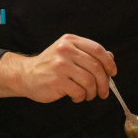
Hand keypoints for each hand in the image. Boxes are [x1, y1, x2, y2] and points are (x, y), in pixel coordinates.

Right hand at [0, 34, 115, 102]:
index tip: (112, 73)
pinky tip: (75, 96)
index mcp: (70, 41)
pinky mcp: (57, 80)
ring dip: (92, 92)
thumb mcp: (68, 53)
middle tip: (104, 92)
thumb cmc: (49, 66)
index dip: (109, 62)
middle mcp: (65, 50)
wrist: (25, 75)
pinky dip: (81, 97)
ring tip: (87, 95)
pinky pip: (79, 91)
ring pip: (90, 81)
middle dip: (104, 83)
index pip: (97, 49)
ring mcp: (61, 65)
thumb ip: (88, 54)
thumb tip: (110, 57)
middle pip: (96, 67)